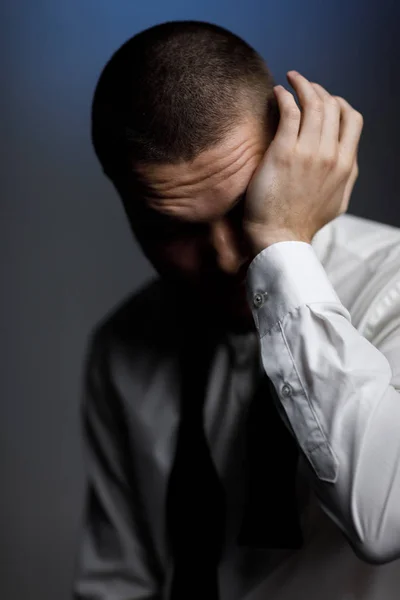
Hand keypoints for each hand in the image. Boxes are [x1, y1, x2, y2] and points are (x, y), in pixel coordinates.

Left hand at [243, 70, 362, 253]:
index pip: (352, 119)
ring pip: (314, 104)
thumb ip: (345, 176)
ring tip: (291, 79)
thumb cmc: (302, 223)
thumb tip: (346, 159)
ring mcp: (308, 152)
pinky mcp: (283, 152)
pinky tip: (276, 92)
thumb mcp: (336, 201)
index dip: (340, 103)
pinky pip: (289, 112)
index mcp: (346, 165)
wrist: (279, 238)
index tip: (324, 100)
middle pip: (333, 106)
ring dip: (303, 85)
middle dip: (319, 89)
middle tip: (303, 85)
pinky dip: (285, 96)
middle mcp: (331, 155)